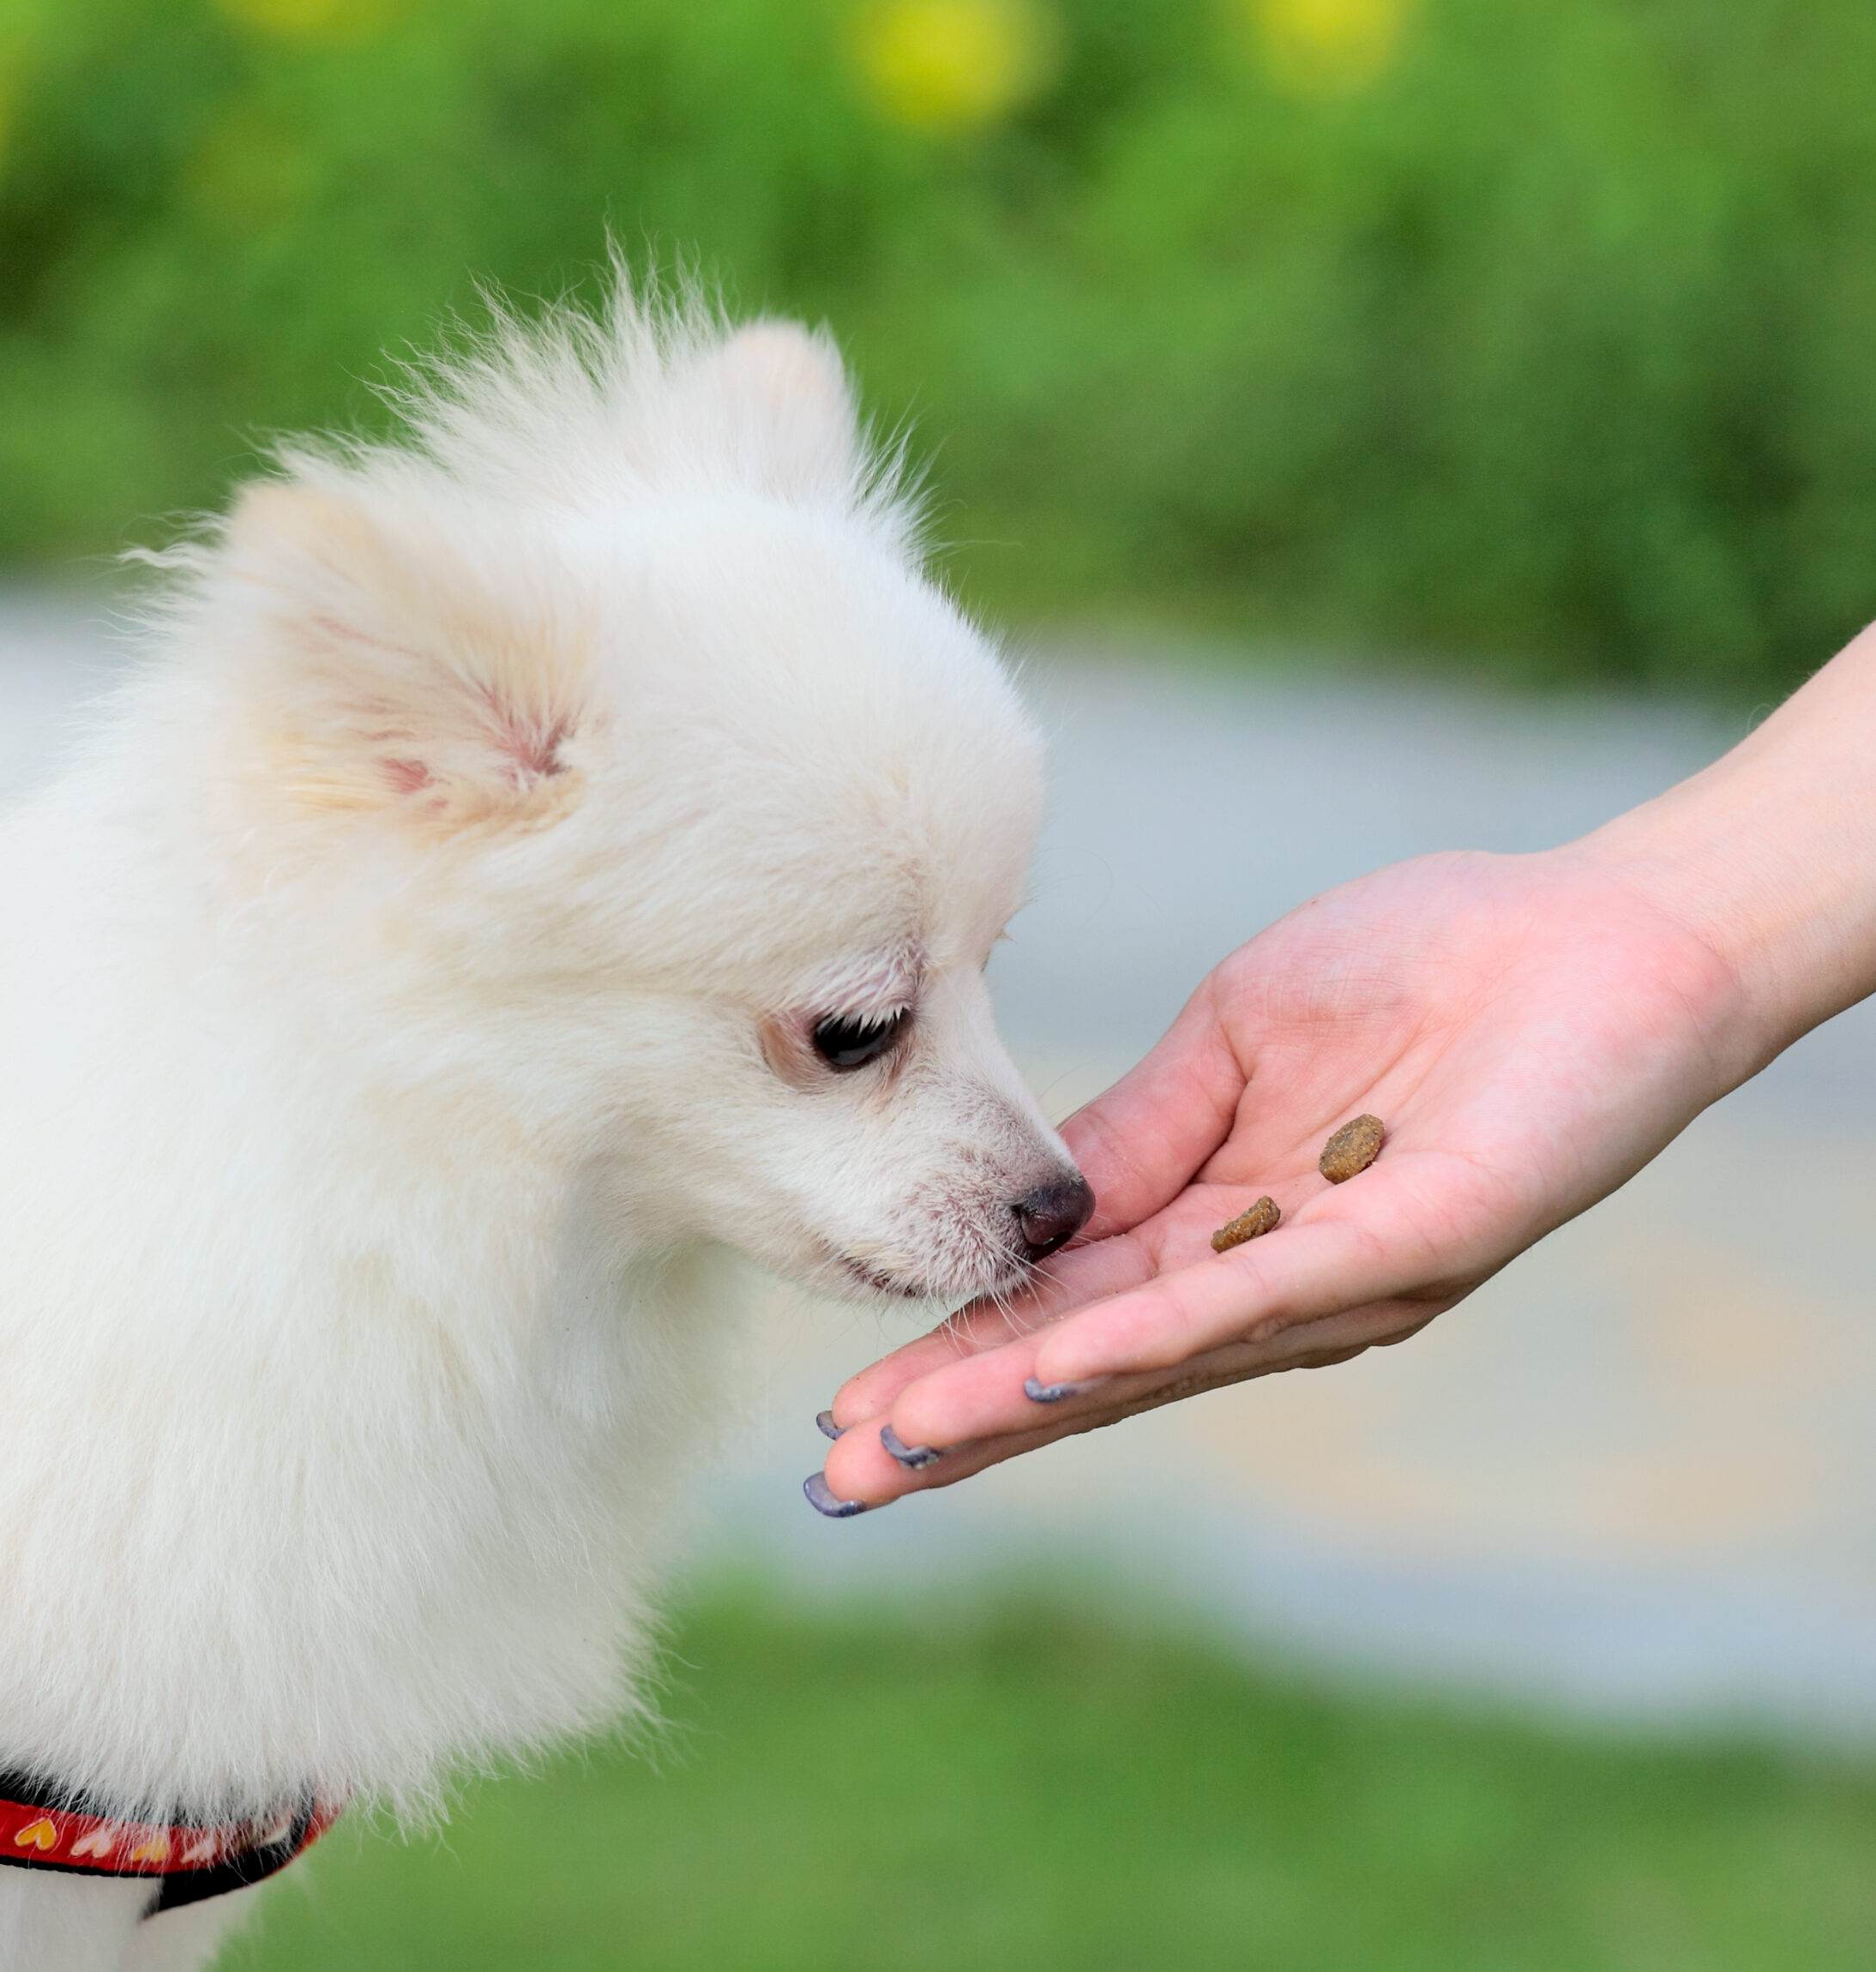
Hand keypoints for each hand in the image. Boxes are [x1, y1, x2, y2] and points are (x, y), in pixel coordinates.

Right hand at [811, 842, 1751, 1510]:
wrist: (1589, 926)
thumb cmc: (1424, 964)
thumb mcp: (1233, 1037)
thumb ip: (1135, 1129)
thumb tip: (1020, 1202)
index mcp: (1222, 1222)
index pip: (1063, 1305)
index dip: (958, 1357)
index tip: (850, 1410)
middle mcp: (1273, 1279)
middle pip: (1091, 1365)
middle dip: (963, 1425)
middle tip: (841, 1486)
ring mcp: (1340, 1274)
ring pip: (1155, 1352)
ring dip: (1022, 1402)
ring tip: (906, 1445)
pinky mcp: (1412, 1239)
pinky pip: (1261, 1295)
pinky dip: (1151, 1335)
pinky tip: (1054, 1368)